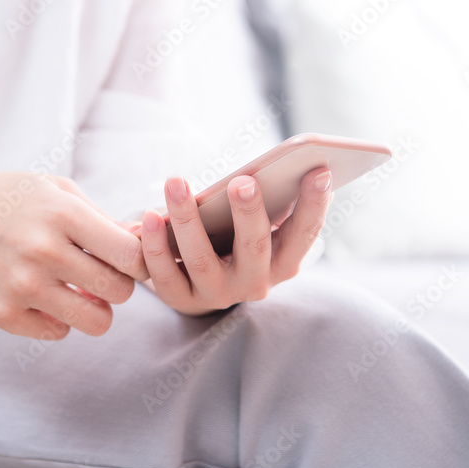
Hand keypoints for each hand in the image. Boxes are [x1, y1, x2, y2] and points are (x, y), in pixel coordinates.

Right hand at [0, 173, 148, 339]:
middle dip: (117, 285)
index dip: (138, 260)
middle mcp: (43, 251)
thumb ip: (102, 218)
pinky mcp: (2, 314)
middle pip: (120, 292)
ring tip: (79, 291)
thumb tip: (148, 241)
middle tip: (99, 273)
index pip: (132, 256)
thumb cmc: (5, 199)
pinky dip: (58, 320)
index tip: (125, 257)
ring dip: (94, 309)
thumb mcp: (53, 190)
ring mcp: (21, 287)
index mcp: (62, 214)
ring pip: (96, 322)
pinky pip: (58, 333)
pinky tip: (42, 297)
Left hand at [139, 168, 332, 314]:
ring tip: (176, 182)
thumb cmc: (234, 238)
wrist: (200, 285)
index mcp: (284, 260)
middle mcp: (256, 282)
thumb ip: (271, 200)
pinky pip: (166, 275)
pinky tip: (147, 216)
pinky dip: (155, 245)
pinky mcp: (182, 301)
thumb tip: (284, 166)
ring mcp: (218, 294)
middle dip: (249, 213)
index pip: (304, 233)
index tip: (321, 170)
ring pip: (202, 259)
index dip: (315, 205)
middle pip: (254, 247)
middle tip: (243, 181)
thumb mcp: (258, 224)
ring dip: (187, 218)